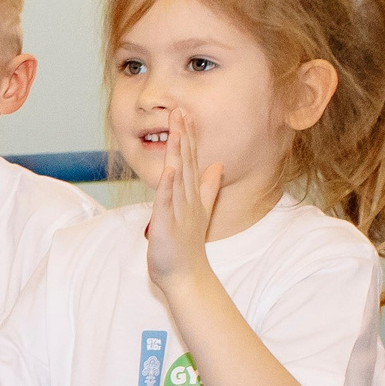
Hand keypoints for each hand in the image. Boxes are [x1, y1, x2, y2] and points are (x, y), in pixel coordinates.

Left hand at [144, 111, 223, 292]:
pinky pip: (167, 202)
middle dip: (182, 137)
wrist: (186, 275)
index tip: (185, 114)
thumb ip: (209, 188)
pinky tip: (168, 169)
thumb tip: (217, 165)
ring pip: (177, 177)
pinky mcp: (167, 225)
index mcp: (191, 195)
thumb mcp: (199, 211)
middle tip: (180, 110)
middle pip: (184, 162)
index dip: (188, 137)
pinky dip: (167, 186)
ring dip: (177, 153)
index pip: (190, 161)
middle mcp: (187, 199)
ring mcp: (179, 211)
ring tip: (176, 130)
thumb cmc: (186, 246)